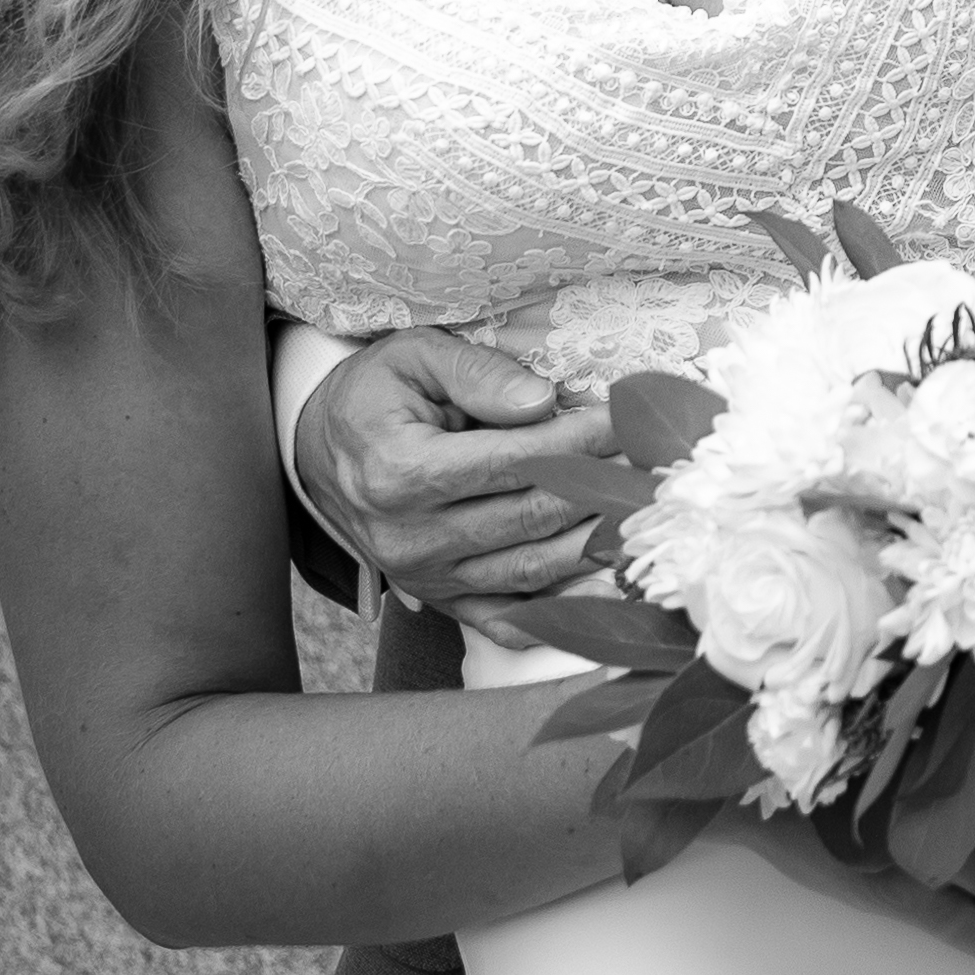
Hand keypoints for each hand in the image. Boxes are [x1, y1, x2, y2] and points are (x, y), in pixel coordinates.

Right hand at [294, 330, 615, 617]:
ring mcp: (427, 577)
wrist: (318, 453)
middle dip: (602, 485)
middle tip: (656, 460)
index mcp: (402, 471)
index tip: (628, 419)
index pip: (513, 460)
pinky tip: (612, 590)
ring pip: (531, 570)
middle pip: (530, 516)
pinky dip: (562, 612)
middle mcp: (413, 536)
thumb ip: (476, 372)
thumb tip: (544, 401)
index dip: (579, 441)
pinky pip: (508, 619)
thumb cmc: (374, 395)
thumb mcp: (413, 356)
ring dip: (597, 543)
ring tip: (647, 510)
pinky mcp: (440, 599)